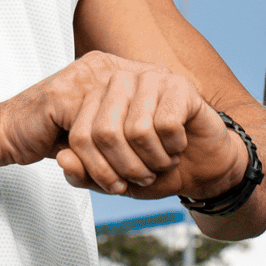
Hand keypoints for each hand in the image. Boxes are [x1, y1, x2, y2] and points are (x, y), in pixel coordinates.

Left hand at [0, 52, 245, 198]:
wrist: (202, 167)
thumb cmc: (155, 168)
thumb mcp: (114, 179)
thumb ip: (84, 173)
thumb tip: (63, 159)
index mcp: (97, 99)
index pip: (79, 136)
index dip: (97, 171)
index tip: (116, 185)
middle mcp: (121, 82)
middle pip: (105, 132)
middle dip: (127, 167)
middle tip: (144, 174)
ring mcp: (151, 79)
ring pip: (137, 130)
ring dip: (153, 159)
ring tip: (162, 159)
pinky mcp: (180, 86)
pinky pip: (166, 125)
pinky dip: (173, 147)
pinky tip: (178, 144)